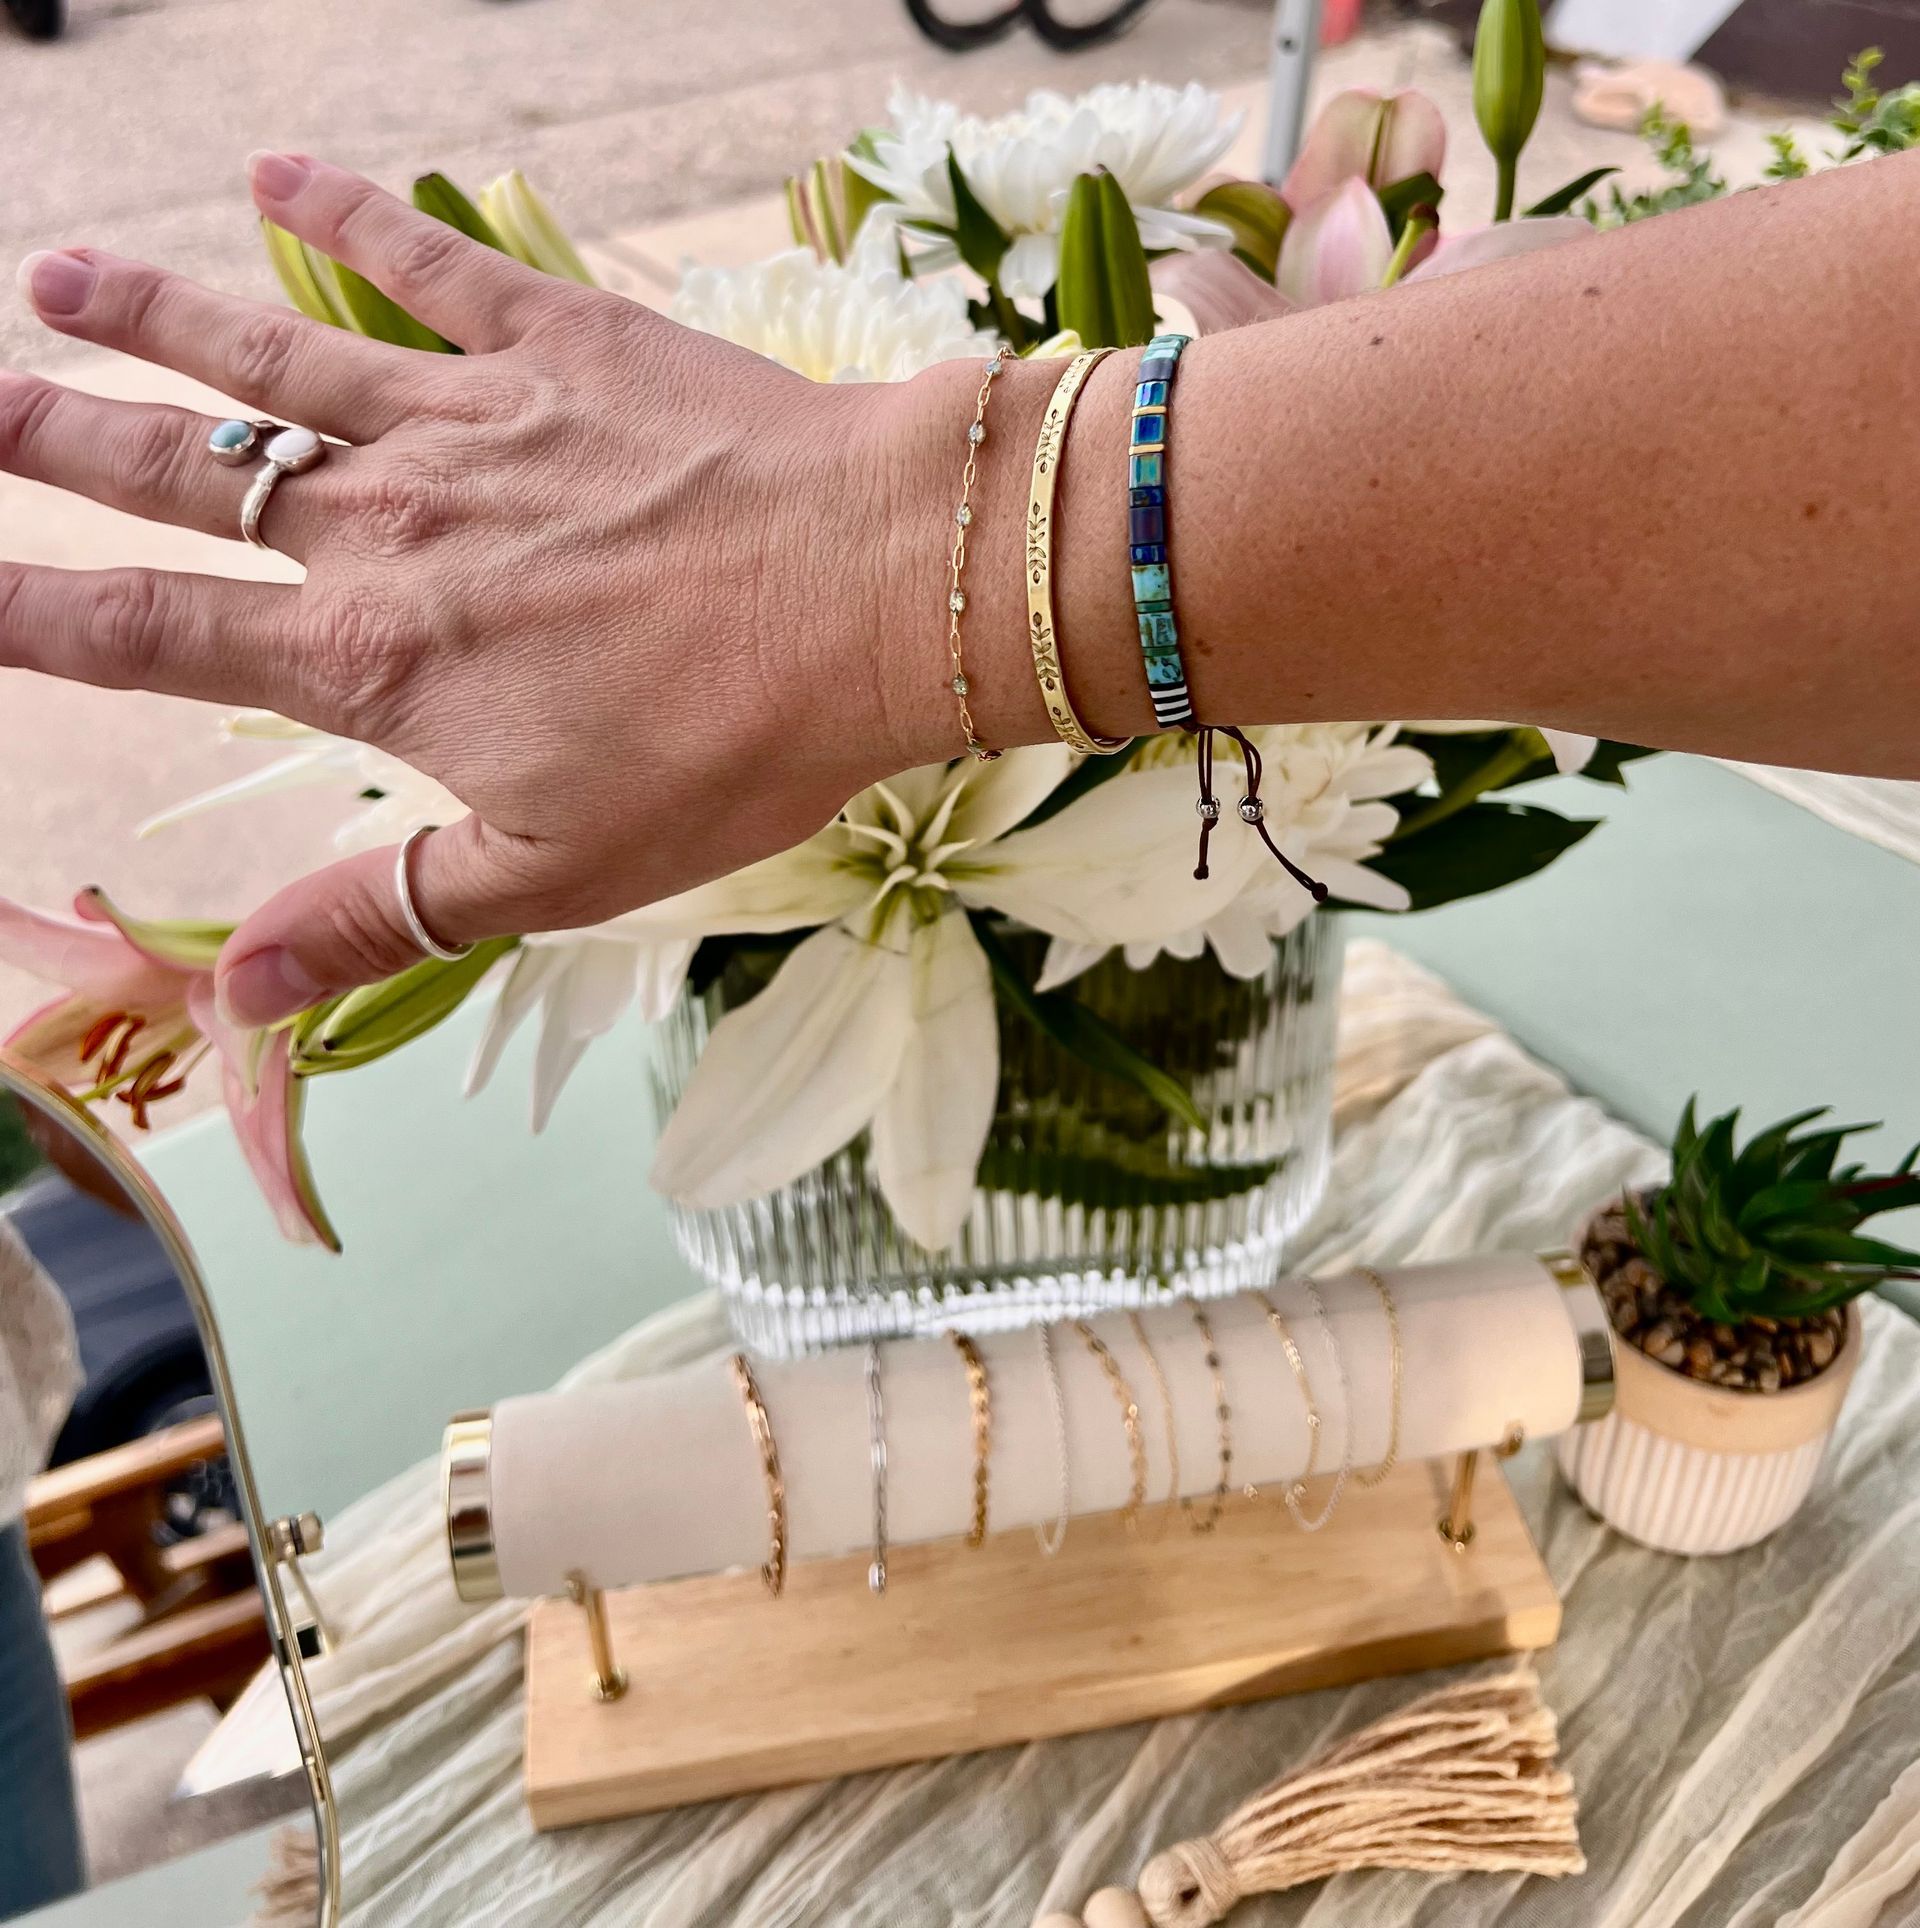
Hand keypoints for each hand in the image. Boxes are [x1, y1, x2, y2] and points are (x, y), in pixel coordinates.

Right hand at [1, 154, 954, 1025]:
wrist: (879, 595)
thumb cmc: (735, 748)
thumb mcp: (558, 871)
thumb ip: (387, 911)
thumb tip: (243, 995)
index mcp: (374, 661)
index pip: (152, 637)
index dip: (31, 614)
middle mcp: (390, 524)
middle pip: (182, 475)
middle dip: (59, 437)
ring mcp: (470, 419)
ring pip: (271, 360)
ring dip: (156, 316)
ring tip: (58, 278)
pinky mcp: (560, 344)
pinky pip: (425, 265)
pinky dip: (348, 214)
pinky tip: (278, 172)